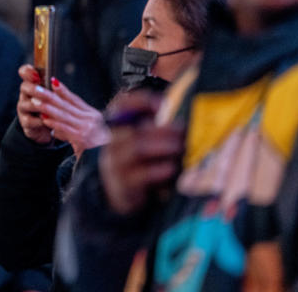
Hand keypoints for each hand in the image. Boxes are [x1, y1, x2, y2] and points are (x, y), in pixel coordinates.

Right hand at [17, 64, 52, 143]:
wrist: (49, 127)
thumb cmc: (53, 107)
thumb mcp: (55, 96)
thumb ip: (55, 88)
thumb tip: (55, 81)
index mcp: (33, 84)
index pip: (25, 72)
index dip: (28, 71)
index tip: (36, 75)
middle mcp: (26, 94)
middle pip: (24, 87)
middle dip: (34, 89)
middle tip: (42, 91)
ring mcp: (24, 108)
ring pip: (26, 104)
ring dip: (37, 105)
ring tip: (45, 106)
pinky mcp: (25, 122)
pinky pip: (30, 121)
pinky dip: (39, 120)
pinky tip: (47, 121)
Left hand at [31, 78, 109, 156]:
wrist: (110, 162)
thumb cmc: (99, 149)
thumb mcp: (88, 134)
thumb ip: (71, 128)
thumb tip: (55, 128)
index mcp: (93, 115)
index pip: (76, 100)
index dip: (63, 91)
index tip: (53, 81)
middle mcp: (91, 119)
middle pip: (67, 104)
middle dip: (50, 95)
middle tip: (37, 88)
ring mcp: (87, 129)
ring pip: (64, 115)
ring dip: (48, 107)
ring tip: (36, 101)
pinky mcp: (83, 139)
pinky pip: (66, 128)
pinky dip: (54, 123)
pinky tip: (45, 119)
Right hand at [99, 91, 183, 215]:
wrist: (118, 195)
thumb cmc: (138, 165)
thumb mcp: (142, 144)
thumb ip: (156, 129)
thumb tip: (185, 116)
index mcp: (117, 128)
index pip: (121, 106)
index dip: (140, 102)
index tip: (161, 104)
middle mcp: (112, 144)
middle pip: (133, 129)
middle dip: (160, 129)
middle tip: (182, 131)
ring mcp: (114, 165)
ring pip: (136, 149)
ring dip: (161, 146)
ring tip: (180, 147)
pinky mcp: (123, 186)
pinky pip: (140, 176)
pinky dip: (157, 170)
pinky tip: (171, 168)